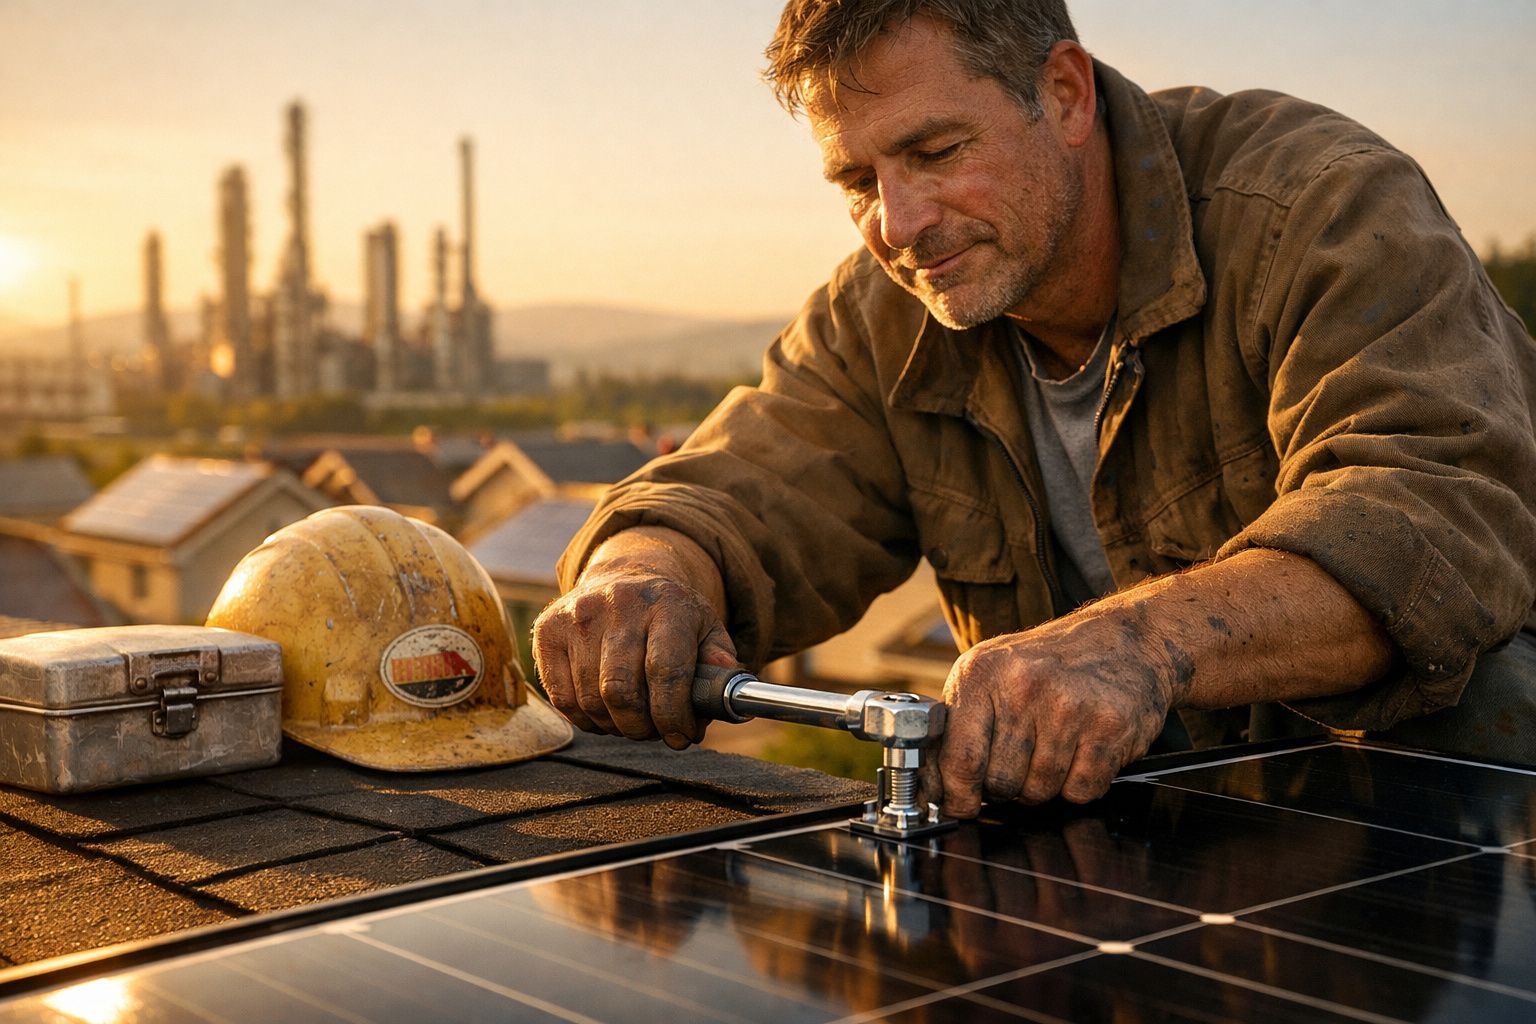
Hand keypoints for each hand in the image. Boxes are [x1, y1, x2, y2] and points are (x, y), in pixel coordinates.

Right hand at [533, 561, 737, 749]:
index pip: (666, 670)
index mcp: (667, 603)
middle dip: (642, 727)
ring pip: (591, 701)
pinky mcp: (548, 630)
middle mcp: (619, 603)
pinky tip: (604, 712)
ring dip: (615, 727)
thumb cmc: (671, 618)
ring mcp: (578, 615)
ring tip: (632, 720)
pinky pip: (562, 699)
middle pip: (622, 692)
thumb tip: (724, 691)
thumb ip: (720, 662)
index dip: (673, 715)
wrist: (624, 579)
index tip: (682, 736)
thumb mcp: (707, 629)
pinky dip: (585, 720)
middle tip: (655, 731)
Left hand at [932, 609, 1189, 814]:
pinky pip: (1082, 791)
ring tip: (1055, 747)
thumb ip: (956, 726)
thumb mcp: (989, 675)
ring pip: (1040, 791)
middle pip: (1001, 782)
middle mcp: (1023, 685)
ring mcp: (1069, 705)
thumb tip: (928, 786)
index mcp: (982, 672)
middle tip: (1022, 760)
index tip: (959, 806)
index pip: (959, 757)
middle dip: (1008, 785)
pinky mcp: (1110, 726)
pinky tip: (1084, 751)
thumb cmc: (1048, 663)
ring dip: (1045, 784)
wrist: (1125, 639)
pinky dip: (1082, 783)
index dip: (957, 794)